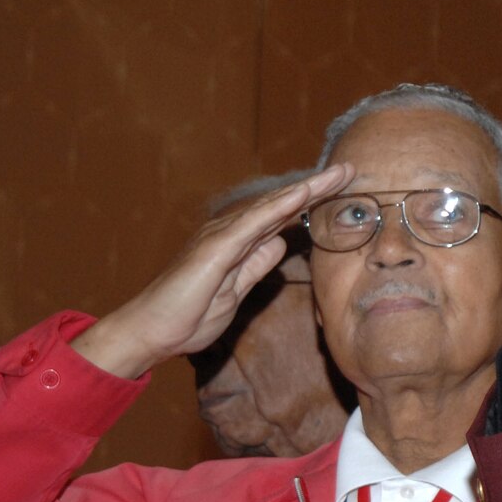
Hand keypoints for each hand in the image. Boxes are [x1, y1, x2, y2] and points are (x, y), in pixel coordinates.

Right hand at [72, 164, 353, 378]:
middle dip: (316, 187)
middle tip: (350, 169)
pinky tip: (301, 195)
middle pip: (281, 205)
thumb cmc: (189, 314)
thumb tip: (279, 243)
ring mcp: (221, 238)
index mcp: (238, 244)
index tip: (342, 190)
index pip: (282, 217)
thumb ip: (256, 265)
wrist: (152, 331)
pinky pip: (252, 224)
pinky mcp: (214, 250)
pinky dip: (277, 208)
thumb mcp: (236, 290)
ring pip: (271, 207)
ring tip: (337, 174)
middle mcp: (230, 233)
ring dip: (305, 189)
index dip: (312, 202)